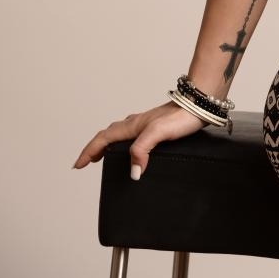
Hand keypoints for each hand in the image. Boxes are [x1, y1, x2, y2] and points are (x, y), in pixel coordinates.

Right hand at [72, 100, 207, 178]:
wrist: (199, 105)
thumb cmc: (181, 117)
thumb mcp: (158, 133)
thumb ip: (142, 150)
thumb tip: (133, 172)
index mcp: (132, 126)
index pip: (104, 138)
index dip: (89, 151)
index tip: (78, 165)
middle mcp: (136, 123)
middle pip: (108, 135)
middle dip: (95, 148)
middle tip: (86, 162)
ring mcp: (146, 124)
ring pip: (119, 133)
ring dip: (107, 144)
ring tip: (102, 156)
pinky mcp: (156, 127)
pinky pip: (132, 135)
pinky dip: (123, 142)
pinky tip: (132, 148)